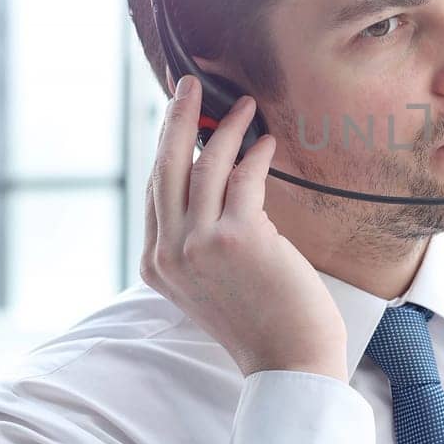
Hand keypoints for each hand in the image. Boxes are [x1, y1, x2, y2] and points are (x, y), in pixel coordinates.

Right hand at [141, 75, 348, 380]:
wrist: (288, 360)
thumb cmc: (260, 318)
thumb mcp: (210, 280)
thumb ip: (197, 239)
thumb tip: (210, 178)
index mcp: (155, 264)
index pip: (155, 190)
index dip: (166, 146)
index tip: (178, 115)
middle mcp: (168, 253)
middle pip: (166, 166)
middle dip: (178, 117)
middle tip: (190, 83)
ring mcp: (198, 245)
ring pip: (203, 165)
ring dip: (227, 127)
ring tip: (245, 104)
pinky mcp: (235, 238)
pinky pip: (243, 178)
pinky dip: (256, 154)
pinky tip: (268, 141)